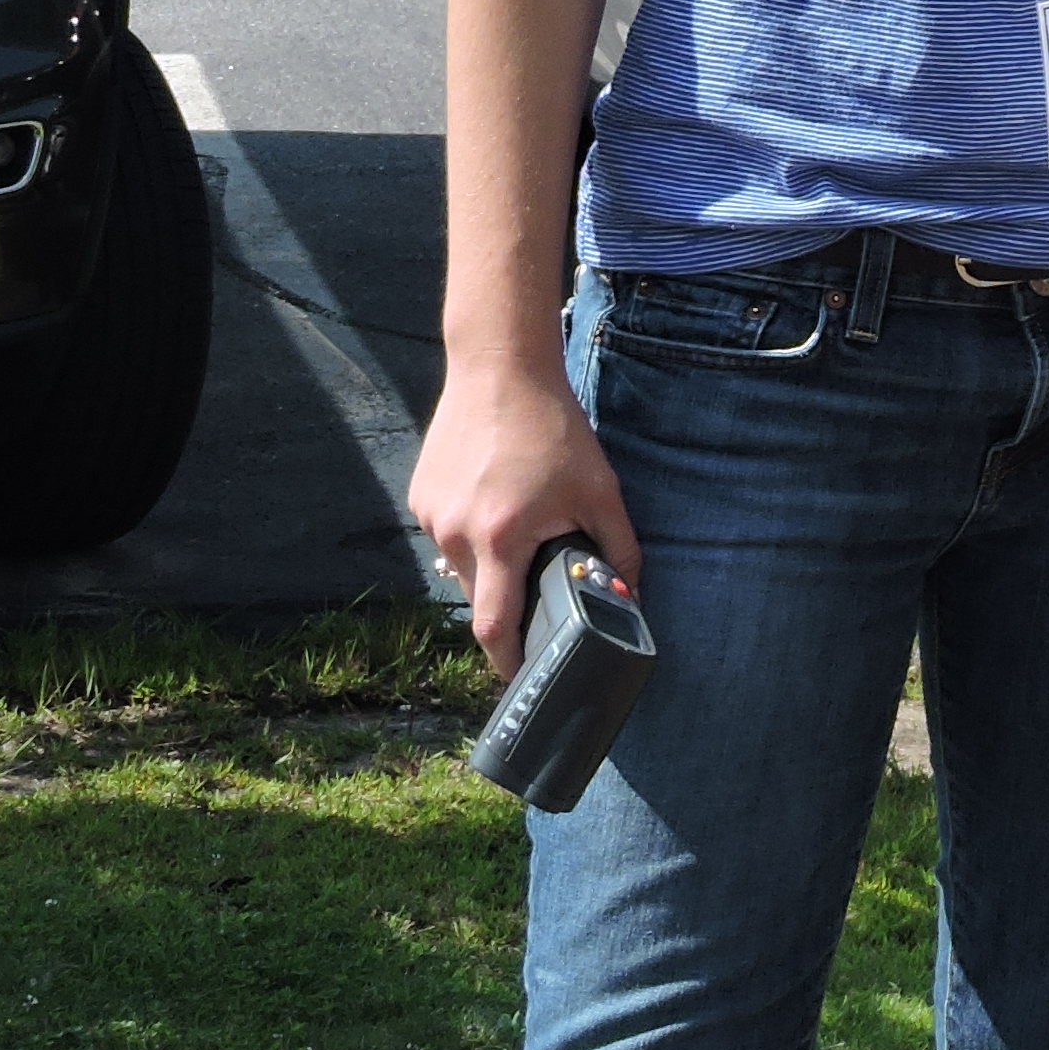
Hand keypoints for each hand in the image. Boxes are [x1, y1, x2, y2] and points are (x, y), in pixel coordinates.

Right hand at [410, 352, 642, 678]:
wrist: (499, 370)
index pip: (493, 625)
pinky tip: (500, 503)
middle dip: (507, 606)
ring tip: (523, 530)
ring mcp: (430, 516)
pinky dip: (475, 536)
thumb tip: (628, 593)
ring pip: (462, 567)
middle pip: (479, 597)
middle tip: (538, 595)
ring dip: (491, 566)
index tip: (522, 678)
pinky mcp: (419, 498)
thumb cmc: (554, 431)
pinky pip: (449, 536)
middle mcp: (455, 534)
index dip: (507, 659)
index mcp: (499, 538)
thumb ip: (618, 547)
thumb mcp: (600, 489)